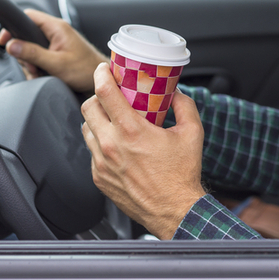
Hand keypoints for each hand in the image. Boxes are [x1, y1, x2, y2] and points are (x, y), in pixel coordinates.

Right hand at [0, 9, 106, 92]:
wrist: (101, 80)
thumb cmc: (85, 70)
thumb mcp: (56, 63)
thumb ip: (33, 53)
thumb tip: (11, 45)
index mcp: (56, 27)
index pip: (27, 16)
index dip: (13, 26)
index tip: (4, 40)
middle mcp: (56, 31)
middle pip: (26, 35)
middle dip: (24, 53)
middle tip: (32, 66)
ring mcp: (56, 42)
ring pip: (31, 48)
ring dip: (31, 63)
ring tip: (41, 73)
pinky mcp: (57, 52)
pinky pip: (39, 56)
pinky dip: (37, 67)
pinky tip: (43, 75)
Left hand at [81, 63, 205, 238]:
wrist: (174, 210)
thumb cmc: (182, 174)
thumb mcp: (192, 133)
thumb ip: (185, 106)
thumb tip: (176, 92)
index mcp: (131, 131)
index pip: (104, 92)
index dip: (101, 74)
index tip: (104, 68)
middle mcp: (111, 146)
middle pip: (88, 106)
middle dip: (98, 95)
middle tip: (111, 94)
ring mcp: (101, 163)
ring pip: (86, 128)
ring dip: (97, 118)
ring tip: (113, 119)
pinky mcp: (99, 177)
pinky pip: (91, 151)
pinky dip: (100, 141)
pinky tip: (117, 144)